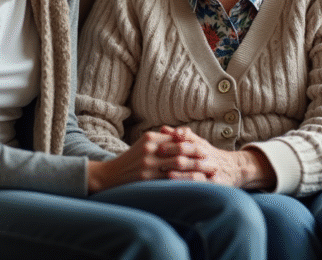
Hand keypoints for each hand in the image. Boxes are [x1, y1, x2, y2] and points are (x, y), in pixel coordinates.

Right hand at [87, 131, 213, 192]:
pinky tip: (194, 185)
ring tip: (208, 173)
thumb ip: (160, 139)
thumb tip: (180, 137)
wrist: (109, 175)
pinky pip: (170, 179)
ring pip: (178, 165)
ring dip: (195, 169)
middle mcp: (150, 148)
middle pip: (180, 150)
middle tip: (212, 161)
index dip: (193, 144)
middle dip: (198, 156)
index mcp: (150, 138)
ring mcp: (148, 163)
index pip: (176, 138)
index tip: (206, 149)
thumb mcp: (143, 145)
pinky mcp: (147, 178)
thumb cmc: (129, 160)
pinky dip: (184, 181)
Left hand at [162, 126, 275, 190]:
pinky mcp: (215, 184)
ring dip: (181, 171)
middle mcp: (206, 156)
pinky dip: (190, 185)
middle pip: (191, 151)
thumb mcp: (197, 143)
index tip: (159, 143)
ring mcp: (211, 170)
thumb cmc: (208, 155)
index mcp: (201, 145)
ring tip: (166, 172)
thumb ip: (180, 137)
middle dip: (174, 152)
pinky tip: (180, 187)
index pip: (188, 140)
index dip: (174, 140)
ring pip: (196, 169)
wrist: (234, 169)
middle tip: (159, 153)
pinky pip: (201, 184)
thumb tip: (162, 128)